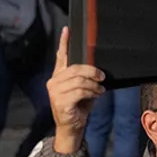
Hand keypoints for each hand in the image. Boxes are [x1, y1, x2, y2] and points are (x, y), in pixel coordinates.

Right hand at [46, 27, 105, 154]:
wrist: (72, 126)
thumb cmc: (78, 106)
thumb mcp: (83, 88)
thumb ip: (84, 76)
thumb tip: (96, 68)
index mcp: (58, 76)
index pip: (60, 56)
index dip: (64, 42)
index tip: (68, 29)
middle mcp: (53, 81)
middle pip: (76, 68)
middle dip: (92, 71)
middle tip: (102, 76)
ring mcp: (55, 92)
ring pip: (79, 80)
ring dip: (94, 84)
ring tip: (100, 89)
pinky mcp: (60, 101)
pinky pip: (80, 91)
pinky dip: (92, 92)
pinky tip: (96, 95)